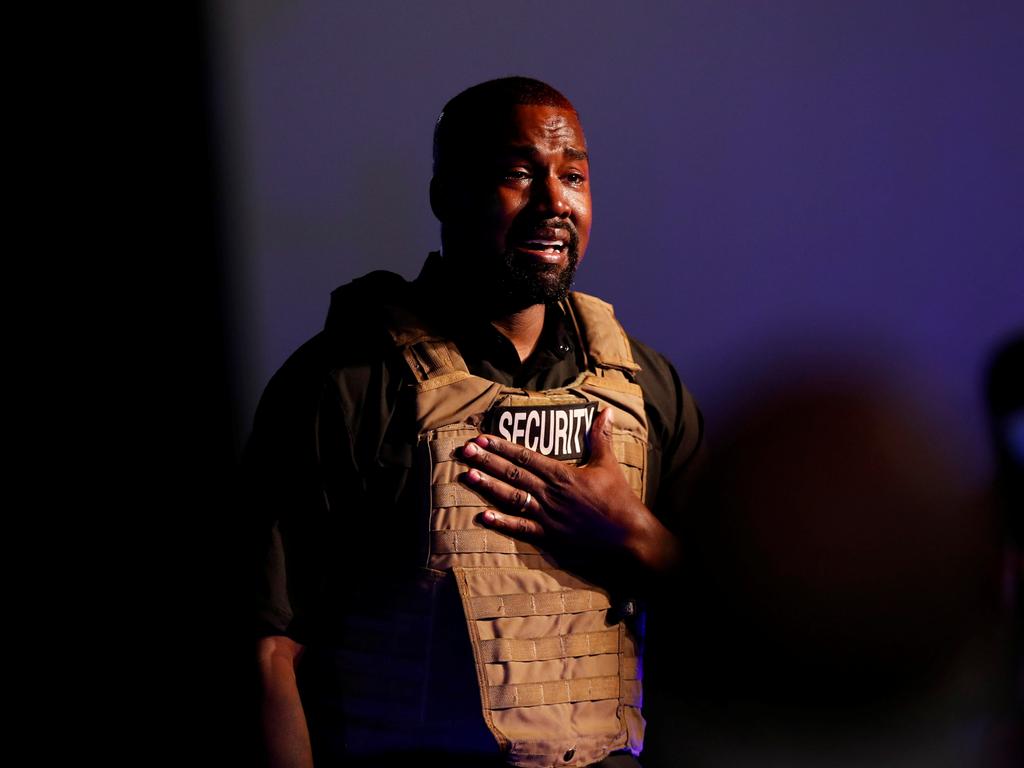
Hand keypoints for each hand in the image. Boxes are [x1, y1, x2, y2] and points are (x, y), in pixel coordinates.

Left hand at [459, 407, 680, 577]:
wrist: (629, 536)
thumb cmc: (619, 499)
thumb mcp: (609, 464)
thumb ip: (600, 437)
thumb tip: (605, 411)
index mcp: (562, 474)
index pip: (526, 455)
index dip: (502, 446)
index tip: (482, 438)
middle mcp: (550, 492)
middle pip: (513, 473)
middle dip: (487, 461)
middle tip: (465, 452)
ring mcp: (548, 516)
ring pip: (512, 497)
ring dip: (489, 487)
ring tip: (468, 476)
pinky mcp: (549, 537)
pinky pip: (521, 529)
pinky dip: (502, 522)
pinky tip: (484, 516)